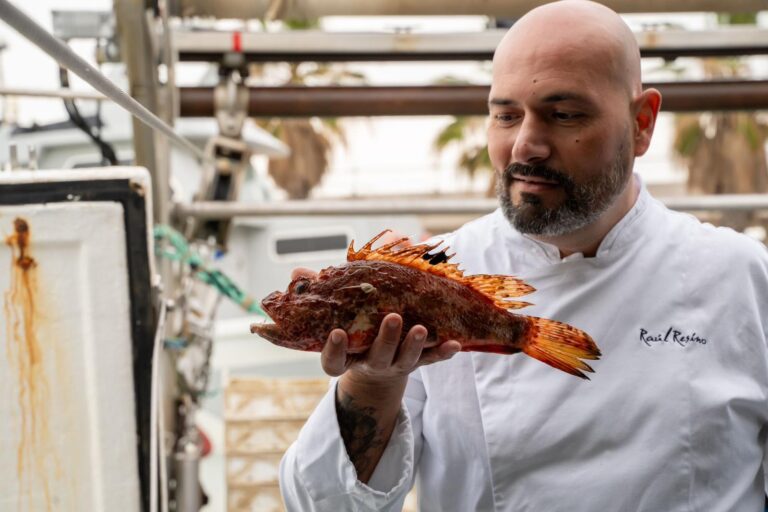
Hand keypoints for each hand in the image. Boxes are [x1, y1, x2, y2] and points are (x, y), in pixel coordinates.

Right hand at [290, 268, 460, 383]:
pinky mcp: (417, 363)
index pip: (334, 362)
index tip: (337, 333)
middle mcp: (370, 363)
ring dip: (414, 344)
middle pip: (378, 357)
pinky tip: (455, 343)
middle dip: (386, 339)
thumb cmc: (352, 331)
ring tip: (421, 328)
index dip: (334, 350)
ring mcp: (395, 365)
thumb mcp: (335, 316)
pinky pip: (432, 360)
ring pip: (406, 360)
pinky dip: (443, 352)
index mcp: (346, 357)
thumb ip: (319, 295)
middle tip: (394, 318)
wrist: (377, 371)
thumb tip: (298, 273)